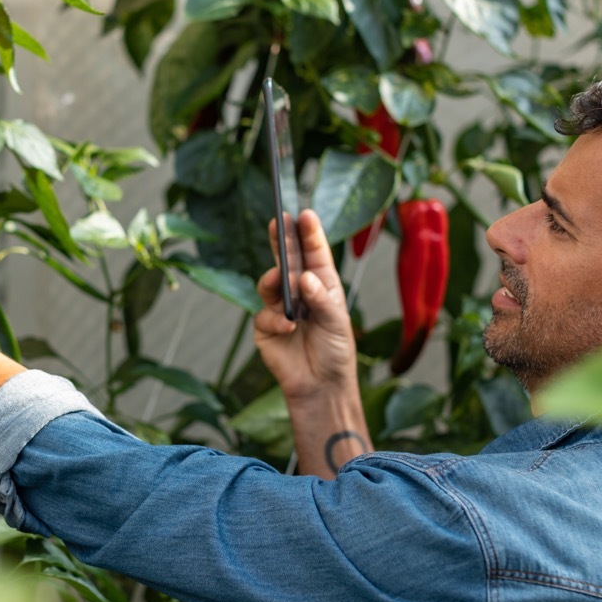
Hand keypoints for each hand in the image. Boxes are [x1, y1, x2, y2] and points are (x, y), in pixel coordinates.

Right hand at [253, 210, 357, 404]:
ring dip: (276, 280)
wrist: (320, 386)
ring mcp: (280, 307)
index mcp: (321, 283)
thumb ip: (321, 299)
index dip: (309, 234)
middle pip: (287, 259)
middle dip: (282, 239)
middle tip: (278, 219)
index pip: (314, 253)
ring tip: (283, 280)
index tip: (304, 215)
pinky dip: (276, 320)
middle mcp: (299, 291)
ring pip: (270, 283)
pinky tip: (288, 328)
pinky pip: (264, 315)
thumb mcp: (337, 323)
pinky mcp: (265, 327)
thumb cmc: (335, 351)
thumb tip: (303, 277)